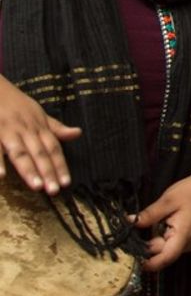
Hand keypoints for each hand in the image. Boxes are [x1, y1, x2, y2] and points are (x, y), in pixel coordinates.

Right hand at [0, 75, 79, 193]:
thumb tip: (78, 133)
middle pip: (39, 152)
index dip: (60, 165)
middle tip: (54, 190)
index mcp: (39, 126)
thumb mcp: (38, 114)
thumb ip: (55, 128)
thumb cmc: (16, 104)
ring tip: (36, 186)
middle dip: (47, 172)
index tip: (66, 183)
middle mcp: (26, 129)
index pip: (53, 148)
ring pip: (20, 152)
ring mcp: (8, 130)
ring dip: (28, 169)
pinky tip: (1, 176)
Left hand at [132, 168, 190, 272]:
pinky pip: (173, 245)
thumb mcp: (168, 199)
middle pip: (163, 254)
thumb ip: (149, 215)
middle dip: (147, 247)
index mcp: (183, 235)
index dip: (149, 263)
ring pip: (167, 250)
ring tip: (147, 227)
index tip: (132, 259)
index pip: (165, 258)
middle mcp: (189, 244)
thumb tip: (129, 223)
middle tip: (132, 235)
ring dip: (155, 243)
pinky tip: (159, 226)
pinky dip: (162, 239)